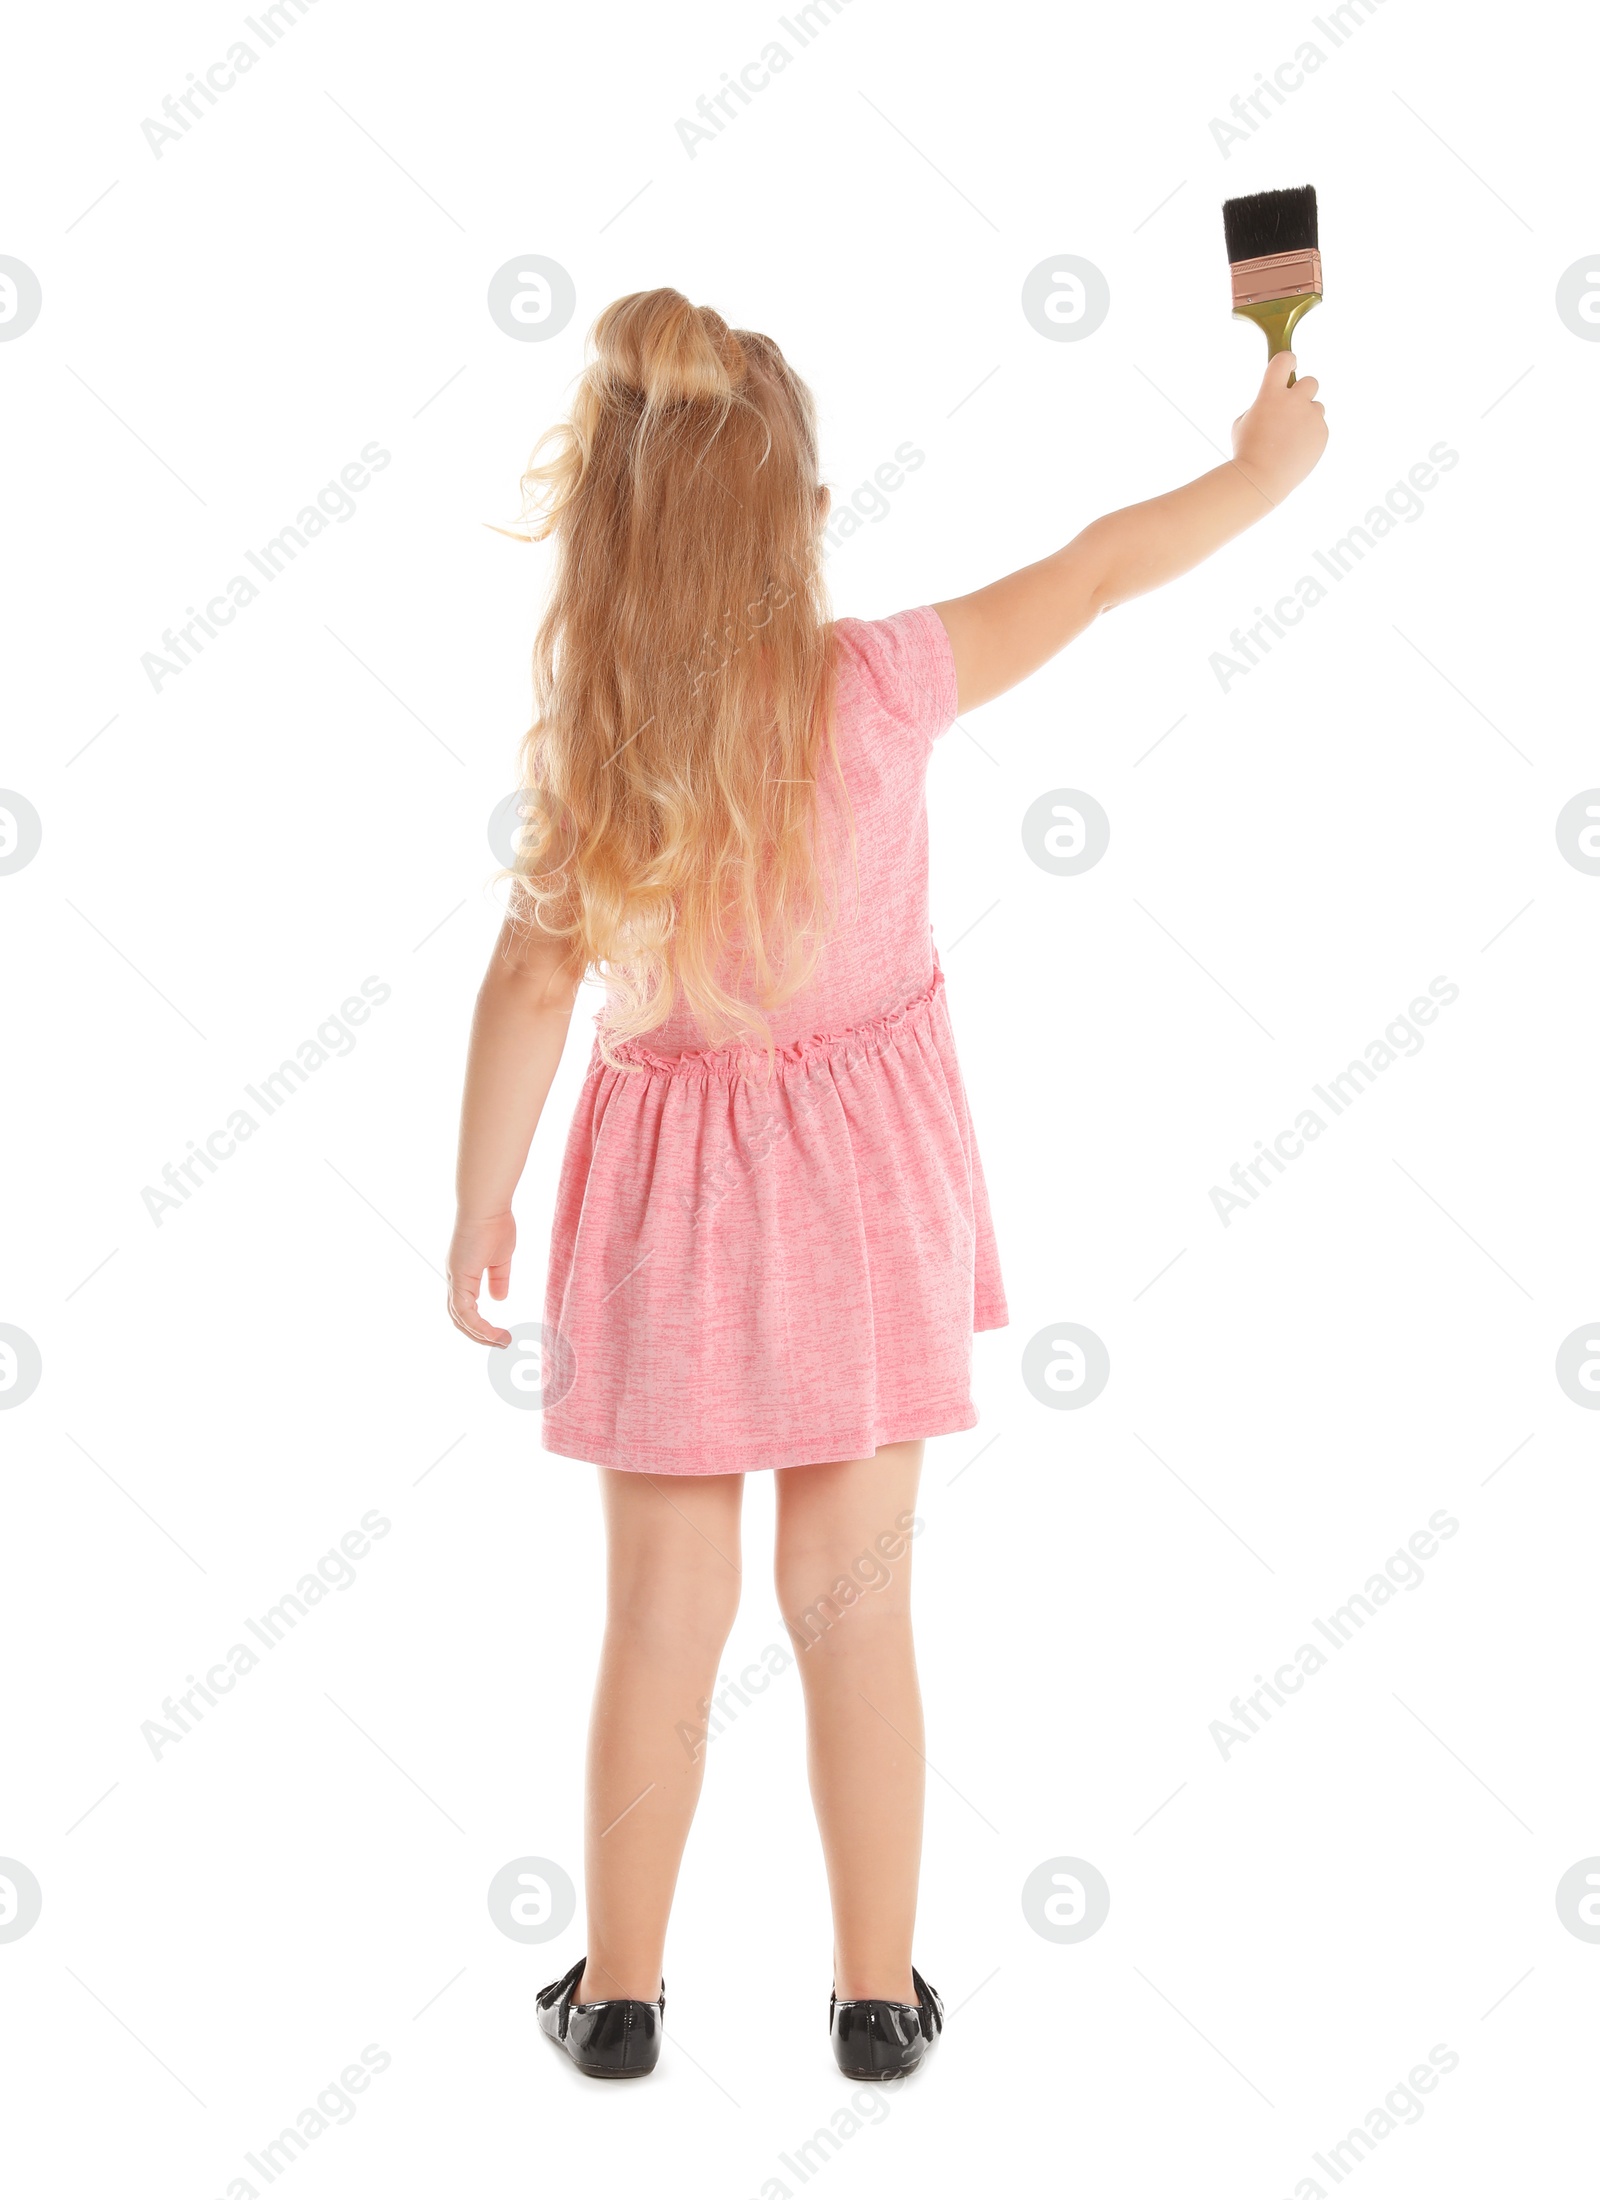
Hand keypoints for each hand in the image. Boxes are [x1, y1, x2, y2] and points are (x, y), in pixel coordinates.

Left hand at [447, 1210, 516, 1345]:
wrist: (487, 1207)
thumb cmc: (495, 1225)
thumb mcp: (501, 1258)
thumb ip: (499, 1279)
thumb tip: (499, 1299)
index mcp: (463, 1274)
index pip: (465, 1307)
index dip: (480, 1323)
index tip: (500, 1332)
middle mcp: (454, 1279)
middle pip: (459, 1318)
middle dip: (479, 1335)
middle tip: (500, 1344)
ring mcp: (454, 1279)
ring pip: (460, 1319)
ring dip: (480, 1335)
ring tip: (502, 1343)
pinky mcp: (459, 1278)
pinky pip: (464, 1312)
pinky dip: (478, 1326)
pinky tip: (494, 1332)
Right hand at [1231, 351, 1326, 505]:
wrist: (1262, 480)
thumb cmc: (1246, 452)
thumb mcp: (1242, 422)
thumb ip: (1261, 407)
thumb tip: (1275, 405)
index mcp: (1271, 394)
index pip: (1284, 360)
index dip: (1287, 360)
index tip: (1290, 364)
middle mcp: (1294, 401)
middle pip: (1310, 381)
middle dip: (1302, 392)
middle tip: (1292, 408)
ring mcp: (1311, 417)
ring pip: (1317, 406)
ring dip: (1306, 416)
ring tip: (1291, 437)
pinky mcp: (1322, 434)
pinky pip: (1319, 428)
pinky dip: (1310, 436)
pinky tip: (1296, 450)